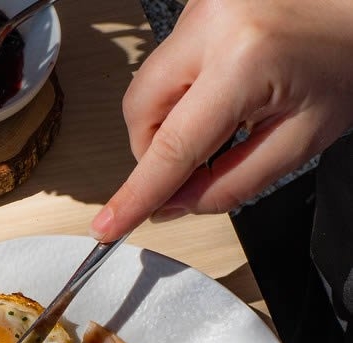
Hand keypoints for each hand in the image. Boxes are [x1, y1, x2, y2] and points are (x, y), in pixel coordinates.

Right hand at [91, 0, 352, 240]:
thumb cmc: (345, 59)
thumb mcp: (298, 142)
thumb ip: (231, 183)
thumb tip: (174, 205)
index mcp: (244, 58)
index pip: (171, 147)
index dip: (137, 194)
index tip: (108, 226)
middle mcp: (213, 22)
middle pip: (141, 112)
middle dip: (155, 154)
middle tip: (193, 172)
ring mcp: (202, 4)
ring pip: (149, 89)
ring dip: (170, 122)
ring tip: (220, 124)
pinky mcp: (200, 2)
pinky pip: (169, 64)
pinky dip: (185, 93)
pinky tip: (224, 94)